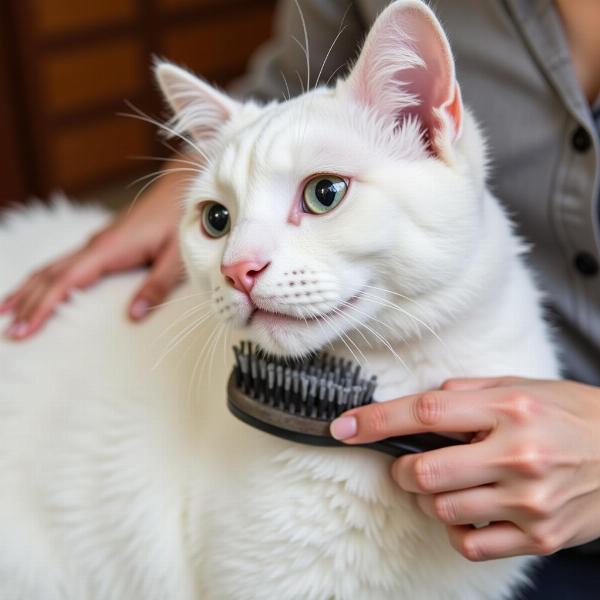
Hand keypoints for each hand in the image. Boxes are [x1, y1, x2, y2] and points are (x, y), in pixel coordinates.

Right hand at [1, 157, 187, 339]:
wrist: (182, 189)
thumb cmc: (181, 222)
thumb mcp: (177, 258)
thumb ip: (157, 287)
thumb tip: (134, 316)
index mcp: (108, 250)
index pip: (64, 281)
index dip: (41, 307)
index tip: (24, 329)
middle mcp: (95, 245)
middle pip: (49, 275)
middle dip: (27, 303)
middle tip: (10, 333)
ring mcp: (97, 243)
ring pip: (52, 267)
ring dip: (29, 289)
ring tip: (6, 310)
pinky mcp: (103, 244)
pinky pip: (65, 263)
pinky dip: (45, 278)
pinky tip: (40, 288)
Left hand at [330, 376, 599, 560]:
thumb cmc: (571, 413)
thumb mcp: (522, 385)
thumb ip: (467, 391)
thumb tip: (421, 402)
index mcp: (510, 408)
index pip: (426, 411)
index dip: (376, 420)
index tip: (344, 426)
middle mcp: (518, 455)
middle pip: (425, 472)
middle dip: (402, 469)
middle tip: (410, 462)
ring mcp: (529, 501)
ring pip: (441, 510)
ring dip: (429, 496)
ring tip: (449, 481)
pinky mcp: (539, 537)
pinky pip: (469, 543)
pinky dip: (455, 527)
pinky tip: (469, 508)